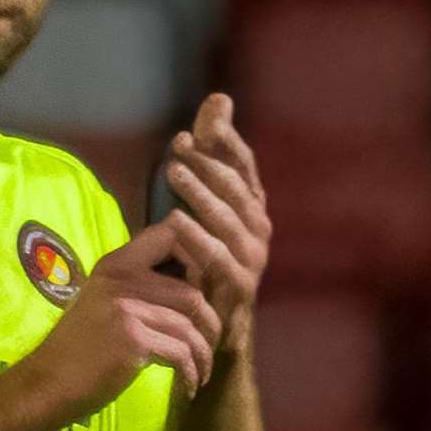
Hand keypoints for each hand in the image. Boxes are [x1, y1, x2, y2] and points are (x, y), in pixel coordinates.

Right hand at [33, 216, 223, 419]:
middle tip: (209, 346)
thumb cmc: (78, 349)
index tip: (200, 291)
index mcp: (115, 265)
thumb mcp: (103, 303)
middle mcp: (121, 279)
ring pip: (191, 324)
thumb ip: (135, 287)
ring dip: (203, 353)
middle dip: (210, 324)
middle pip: (192, 291)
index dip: (195, 257)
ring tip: (201, 370)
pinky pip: (182, 352)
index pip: (168, 235)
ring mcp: (126, 308)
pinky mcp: (133, 340)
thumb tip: (190, 287)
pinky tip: (188, 385)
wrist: (48, 384)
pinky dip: (192, 372)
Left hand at [163, 93, 271, 355]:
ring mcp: (252, 259)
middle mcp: (258, 229)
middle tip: (178, 148)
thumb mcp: (200, 203)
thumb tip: (219, 98)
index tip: (194, 128)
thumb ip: (208, 154)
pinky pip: (218, 259)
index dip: (222, 144)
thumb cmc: (202, 260)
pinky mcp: (239, 288)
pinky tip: (173, 221)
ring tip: (173, 172)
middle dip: (208, 164)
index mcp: (250, 206)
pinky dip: (197, 239)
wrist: (213, 331)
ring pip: (228, 220)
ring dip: (201, 194)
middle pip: (236, 188)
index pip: (242, 165)